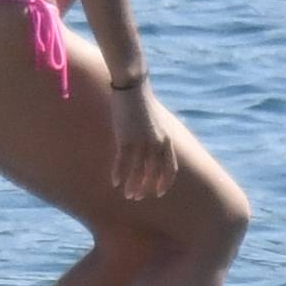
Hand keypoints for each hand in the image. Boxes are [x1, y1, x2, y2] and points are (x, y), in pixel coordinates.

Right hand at [109, 83, 177, 200]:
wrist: (132, 87)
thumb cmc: (142, 104)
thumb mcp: (155, 123)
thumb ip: (155, 139)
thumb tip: (150, 153)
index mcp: (166, 140)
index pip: (170, 168)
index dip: (164, 183)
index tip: (158, 193)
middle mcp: (156, 144)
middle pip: (153, 173)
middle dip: (146, 188)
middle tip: (138, 197)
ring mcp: (141, 142)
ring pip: (138, 172)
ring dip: (133, 186)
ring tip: (128, 195)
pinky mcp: (126, 139)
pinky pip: (123, 162)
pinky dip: (119, 174)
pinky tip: (115, 182)